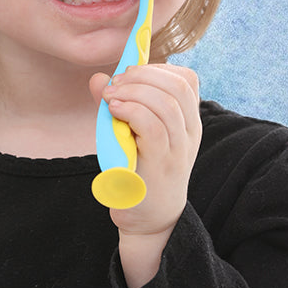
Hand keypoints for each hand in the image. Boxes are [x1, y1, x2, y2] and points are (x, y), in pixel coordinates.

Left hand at [88, 64, 200, 237]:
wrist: (149, 218)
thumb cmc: (139, 171)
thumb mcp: (132, 133)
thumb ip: (119, 105)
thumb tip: (97, 78)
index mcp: (189, 121)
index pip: (187, 80)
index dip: (158, 69)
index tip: (130, 75)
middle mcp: (190, 132)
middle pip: (178, 85)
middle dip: (143, 75)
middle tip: (115, 84)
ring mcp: (179, 148)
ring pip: (166, 103)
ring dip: (133, 92)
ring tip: (110, 98)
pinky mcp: (161, 164)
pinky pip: (153, 127)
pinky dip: (131, 111)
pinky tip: (114, 111)